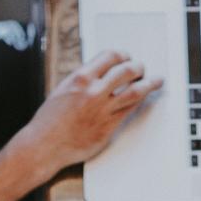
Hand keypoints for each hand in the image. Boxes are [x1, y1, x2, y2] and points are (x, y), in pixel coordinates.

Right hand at [21, 50, 163, 174]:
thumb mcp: (64, 88)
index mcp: (80, 78)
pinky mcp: (108, 127)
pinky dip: (139, 102)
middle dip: (138, 67)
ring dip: (149, 83)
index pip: (110, 56)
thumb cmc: (50, 119)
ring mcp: (103, 110)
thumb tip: (102, 71)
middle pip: (126, 71)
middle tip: (141, 68)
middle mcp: (94, 91)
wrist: (44, 145)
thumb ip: (84, 79)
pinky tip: (143, 99)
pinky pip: (130, 110)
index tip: (126, 57)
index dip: (122, 55)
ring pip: (135, 91)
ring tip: (156, 80)